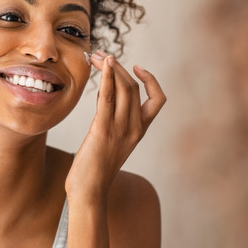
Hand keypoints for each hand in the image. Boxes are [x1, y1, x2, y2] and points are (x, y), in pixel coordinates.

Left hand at [65, 50, 165, 205]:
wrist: (89, 192)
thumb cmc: (95, 171)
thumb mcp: (111, 144)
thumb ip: (113, 124)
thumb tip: (105, 102)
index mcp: (140, 131)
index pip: (158, 100)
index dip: (151, 80)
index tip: (136, 67)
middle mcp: (134, 128)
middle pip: (134, 87)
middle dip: (119, 66)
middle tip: (102, 54)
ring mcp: (120, 129)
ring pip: (123, 88)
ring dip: (110, 67)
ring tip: (96, 55)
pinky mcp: (103, 130)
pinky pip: (107, 97)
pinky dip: (106, 77)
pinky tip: (100, 64)